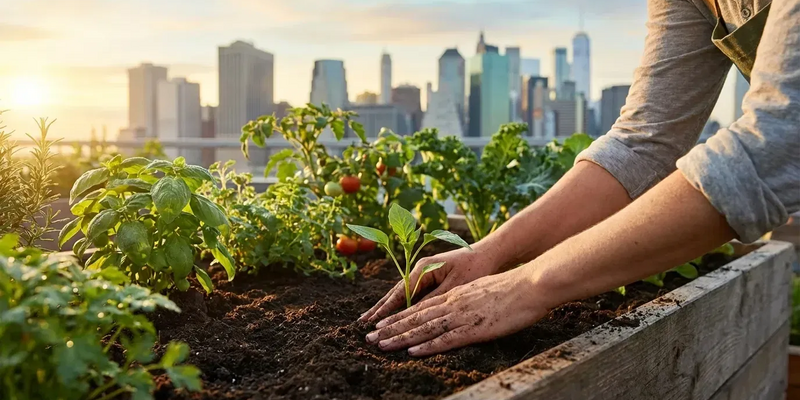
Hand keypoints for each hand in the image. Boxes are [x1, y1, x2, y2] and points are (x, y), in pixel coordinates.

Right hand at [358, 245, 503, 322]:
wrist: (490, 253)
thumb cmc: (475, 268)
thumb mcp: (455, 286)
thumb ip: (434, 299)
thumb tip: (414, 315)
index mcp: (424, 268)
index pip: (399, 292)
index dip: (385, 309)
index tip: (371, 322)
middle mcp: (420, 269)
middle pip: (395, 292)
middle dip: (379, 309)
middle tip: (361, 324)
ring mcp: (425, 273)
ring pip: (402, 294)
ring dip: (388, 308)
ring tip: (372, 321)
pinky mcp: (432, 278)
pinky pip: (413, 294)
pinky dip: (402, 305)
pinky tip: (394, 315)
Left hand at [364, 267, 548, 356]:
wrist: (531, 283)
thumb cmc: (512, 288)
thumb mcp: (482, 291)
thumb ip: (467, 300)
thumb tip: (458, 309)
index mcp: (455, 295)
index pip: (420, 307)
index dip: (398, 316)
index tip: (381, 323)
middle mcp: (453, 304)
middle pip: (415, 317)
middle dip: (390, 328)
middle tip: (369, 337)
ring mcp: (462, 316)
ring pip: (424, 328)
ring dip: (400, 338)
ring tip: (381, 345)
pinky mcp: (474, 328)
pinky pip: (446, 339)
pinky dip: (427, 346)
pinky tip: (412, 351)